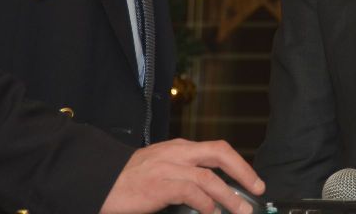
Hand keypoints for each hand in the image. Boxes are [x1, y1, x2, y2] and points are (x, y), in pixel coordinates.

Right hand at [99, 138, 264, 213]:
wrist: (98, 181)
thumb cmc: (129, 180)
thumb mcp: (161, 168)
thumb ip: (185, 174)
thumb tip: (213, 194)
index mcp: (179, 148)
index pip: (217, 149)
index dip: (239, 164)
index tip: (253, 180)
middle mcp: (176, 153)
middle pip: (219, 152)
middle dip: (243, 170)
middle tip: (257, 189)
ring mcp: (167, 167)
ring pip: (208, 177)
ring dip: (229, 195)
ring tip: (240, 210)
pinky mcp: (158, 185)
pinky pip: (189, 191)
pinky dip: (205, 202)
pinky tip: (211, 212)